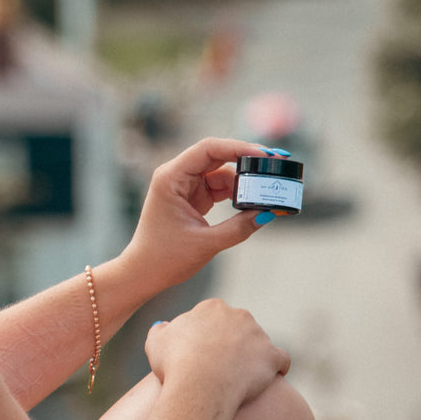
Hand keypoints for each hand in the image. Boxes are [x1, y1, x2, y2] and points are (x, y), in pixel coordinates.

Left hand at [120, 137, 274, 290]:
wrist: (144, 272)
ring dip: (244, 181)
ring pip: (221, 172)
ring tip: (268, 191)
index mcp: (171, 177)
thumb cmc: (165, 258)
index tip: (265, 155)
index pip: (208, 149)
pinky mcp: (192, 196)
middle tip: (276, 164)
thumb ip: (239, 228)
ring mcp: (184, 185)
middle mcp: (176, 175)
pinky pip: (218, 186)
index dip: (238, 148)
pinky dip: (237, 193)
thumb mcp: (206, 243)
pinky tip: (254, 201)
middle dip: (247, 160)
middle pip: (217, 156)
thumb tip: (269, 213)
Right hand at [145, 299, 289, 408]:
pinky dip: (277, 369)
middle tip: (221, 367)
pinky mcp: (272, 356)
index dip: (208, 337)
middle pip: (239, 327)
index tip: (202, 355)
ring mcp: (258, 335)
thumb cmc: (175, 363)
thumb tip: (164, 327)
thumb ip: (160, 330)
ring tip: (240, 379)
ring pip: (259, 344)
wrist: (199, 385)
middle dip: (233, 343)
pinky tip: (270, 380)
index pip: (214, 318)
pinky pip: (281, 360)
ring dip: (252, 357)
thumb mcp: (156, 342)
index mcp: (212, 307)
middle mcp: (239, 315)